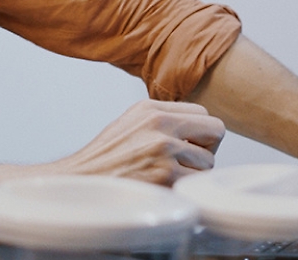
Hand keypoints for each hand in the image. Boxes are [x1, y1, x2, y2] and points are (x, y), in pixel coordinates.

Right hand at [55, 100, 225, 184]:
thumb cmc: (105, 160)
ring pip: (209, 161)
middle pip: (216, 130)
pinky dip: (186, 188)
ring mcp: (164, 149)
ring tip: (168, 177)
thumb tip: (199, 129)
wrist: (81, 183)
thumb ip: (163, 120)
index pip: (203, 114)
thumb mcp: (131, 124)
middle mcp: (159, 124)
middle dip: (206, 149)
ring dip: (194, 173)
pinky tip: (165, 187)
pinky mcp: (166, 175)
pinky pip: (196, 182)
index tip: (187, 146)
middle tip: (187, 162)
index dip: (200, 133)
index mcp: (152, 109)